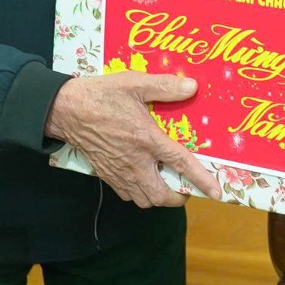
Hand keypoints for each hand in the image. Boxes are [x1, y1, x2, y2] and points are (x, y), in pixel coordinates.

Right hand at [45, 72, 220, 207]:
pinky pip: (129, 195)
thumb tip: (192, 87)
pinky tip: (143, 176)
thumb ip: (164, 87)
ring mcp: (119, 172)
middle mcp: (135, 162)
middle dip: (179, 196)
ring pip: (145, 200)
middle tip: (185, 184)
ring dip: (159, 196)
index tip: (217, 193)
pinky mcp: (107, 175)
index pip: (180, 164)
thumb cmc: (102, 95)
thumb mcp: (134, 83)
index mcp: (147, 140)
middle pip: (162, 196)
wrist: (66, 110)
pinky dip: (140, 193)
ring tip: (166, 181)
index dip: (201, 180)